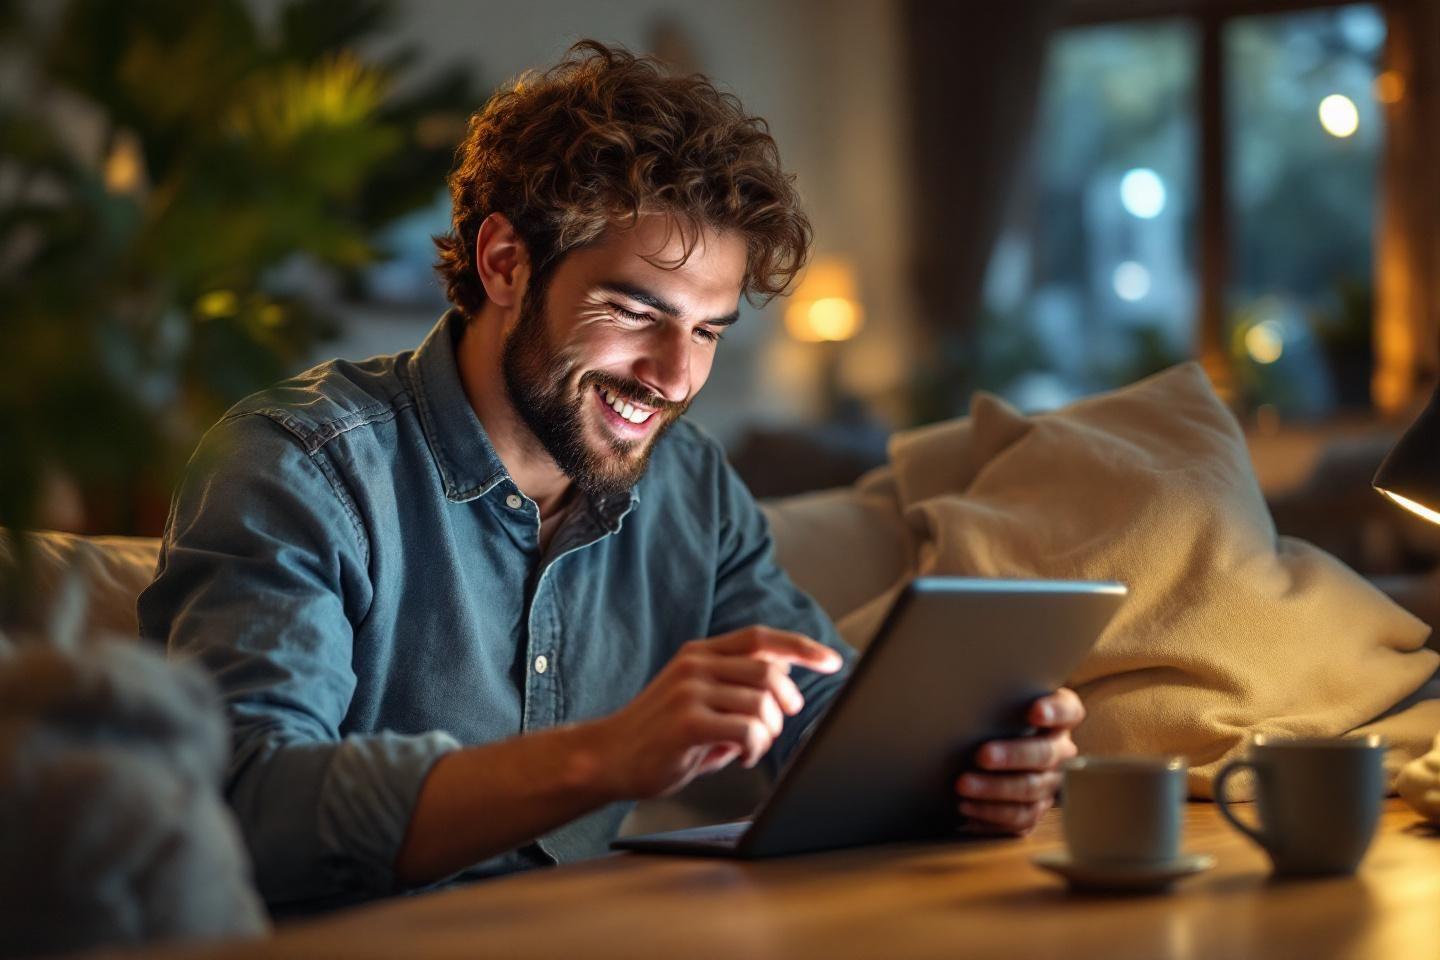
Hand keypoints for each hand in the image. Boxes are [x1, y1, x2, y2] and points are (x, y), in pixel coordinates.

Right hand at [587, 626, 843, 800]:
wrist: (606, 757)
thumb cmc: (659, 734)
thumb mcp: (697, 698)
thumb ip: (735, 686)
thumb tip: (785, 678)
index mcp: (700, 653)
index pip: (761, 639)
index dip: (801, 648)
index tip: (831, 661)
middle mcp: (695, 665)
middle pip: (769, 672)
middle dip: (787, 701)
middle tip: (781, 721)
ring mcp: (689, 691)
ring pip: (762, 704)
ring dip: (769, 732)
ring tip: (752, 747)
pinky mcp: (687, 722)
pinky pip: (747, 730)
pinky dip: (756, 748)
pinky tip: (742, 757)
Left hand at [955, 687, 1083, 835]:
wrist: (990, 748)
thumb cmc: (993, 719)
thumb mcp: (999, 705)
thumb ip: (994, 699)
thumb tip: (956, 690)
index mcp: (1058, 720)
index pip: (1068, 711)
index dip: (1054, 712)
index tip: (1033, 711)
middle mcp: (1060, 752)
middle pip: (1045, 755)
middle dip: (1012, 756)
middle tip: (981, 755)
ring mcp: (1050, 783)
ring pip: (1030, 791)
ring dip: (994, 790)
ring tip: (962, 786)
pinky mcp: (1035, 809)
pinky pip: (1019, 818)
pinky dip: (991, 815)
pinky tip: (966, 808)